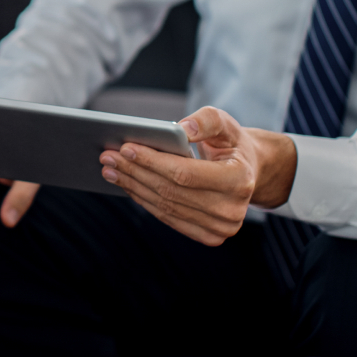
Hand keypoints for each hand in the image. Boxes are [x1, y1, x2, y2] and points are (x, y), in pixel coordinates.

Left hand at [100, 106, 296, 245]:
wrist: (248, 172)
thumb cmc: (231, 144)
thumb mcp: (225, 124)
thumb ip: (205, 120)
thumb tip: (181, 128)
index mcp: (240, 180)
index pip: (185, 173)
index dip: (152, 161)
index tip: (125, 147)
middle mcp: (232, 210)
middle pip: (171, 191)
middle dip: (135, 172)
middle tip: (107, 157)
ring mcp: (221, 228)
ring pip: (165, 206)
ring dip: (133, 187)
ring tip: (110, 169)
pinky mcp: (209, 236)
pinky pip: (168, 217)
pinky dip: (144, 200)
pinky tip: (127, 184)